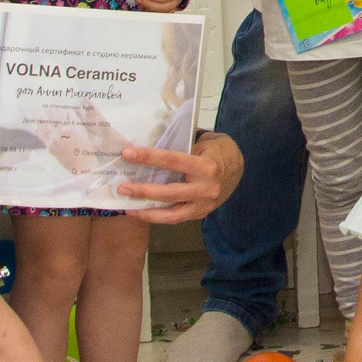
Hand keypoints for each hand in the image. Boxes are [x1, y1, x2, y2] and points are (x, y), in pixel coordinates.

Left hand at [117, 130, 242, 222]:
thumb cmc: (217, 150)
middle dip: (143, 191)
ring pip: (172, 214)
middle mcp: (206, 188)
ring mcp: (205, 204)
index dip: (149, 157)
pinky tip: (142, 212)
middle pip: (169, 192)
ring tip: (127, 207)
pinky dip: (158, 217)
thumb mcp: (204, 143)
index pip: (172, 161)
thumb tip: (150, 149)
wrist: (240, 167)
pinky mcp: (202, 213)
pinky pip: (177, 218)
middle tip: (122, 188)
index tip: (128, 154)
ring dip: (147, 211)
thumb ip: (182, 148)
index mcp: (206, 166)